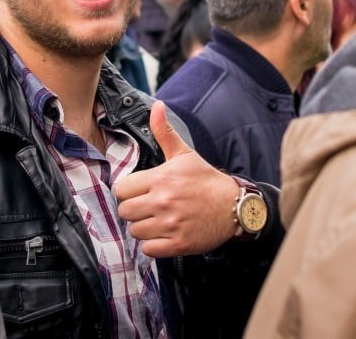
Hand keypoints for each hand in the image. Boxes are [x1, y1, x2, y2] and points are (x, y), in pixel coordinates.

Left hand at [114, 101, 239, 257]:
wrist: (234, 206)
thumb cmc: (206, 180)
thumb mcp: (185, 154)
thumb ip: (165, 132)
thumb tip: (157, 106)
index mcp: (161, 178)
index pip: (121, 189)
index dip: (129, 191)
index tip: (140, 191)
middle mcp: (163, 201)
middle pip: (124, 211)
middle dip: (134, 209)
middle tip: (148, 207)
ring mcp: (170, 224)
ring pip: (135, 231)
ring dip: (143, 228)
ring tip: (158, 220)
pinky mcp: (178, 244)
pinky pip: (148, 249)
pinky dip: (153, 245)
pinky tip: (164, 234)